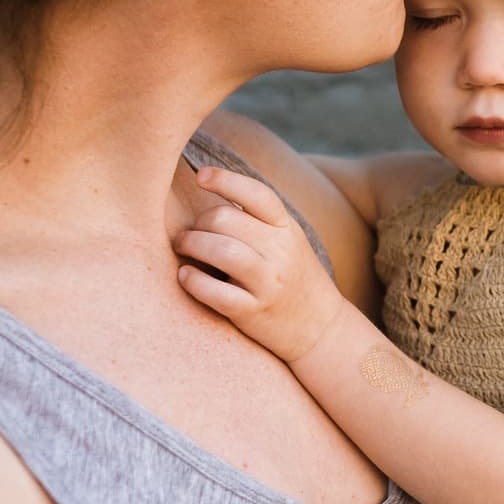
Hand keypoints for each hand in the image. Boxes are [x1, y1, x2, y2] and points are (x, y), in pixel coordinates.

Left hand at [173, 166, 345, 361]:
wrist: (321, 327)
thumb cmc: (294, 277)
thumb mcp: (288, 241)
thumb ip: (258, 220)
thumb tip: (213, 191)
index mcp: (287, 228)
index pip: (256, 193)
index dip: (225, 180)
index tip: (200, 176)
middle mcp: (281, 251)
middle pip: (226, 219)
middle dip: (197, 222)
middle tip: (187, 233)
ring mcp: (268, 282)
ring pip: (220, 250)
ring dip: (191, 244)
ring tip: (182, 247)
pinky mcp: (253, 312)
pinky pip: (215, 292)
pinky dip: (193, 281)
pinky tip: (185, 276)